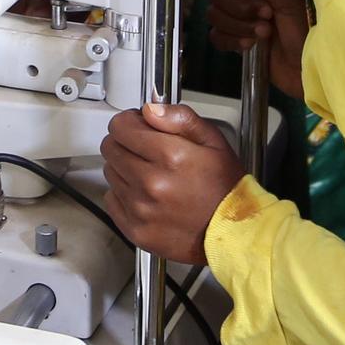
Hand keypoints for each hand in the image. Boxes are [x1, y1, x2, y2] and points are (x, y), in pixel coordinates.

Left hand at [102, 102, 245, 264]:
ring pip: (110, 173)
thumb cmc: (226, 189)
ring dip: (124, 168)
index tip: (138, 125)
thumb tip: (151, 110)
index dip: (129, 121)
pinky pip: (111, 201)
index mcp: (170, 156)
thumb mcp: (214, 141)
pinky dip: (122, 194)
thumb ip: (181, 118)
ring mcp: (141, 209)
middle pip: (110, 148)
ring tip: (151, 174)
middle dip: (124, 142)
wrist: (234, 234)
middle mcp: (151, 183)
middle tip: (144, 148)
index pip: (120, 126)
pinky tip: (145, 195)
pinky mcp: (136, 230)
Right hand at [207, 0, 308, 98]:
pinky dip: (231, 40)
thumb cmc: (305, 28)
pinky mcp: (233, 38)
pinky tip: (250, 46)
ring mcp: (238, 15)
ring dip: (239, 25)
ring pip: (214, 12)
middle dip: (238, 6)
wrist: (306, 71)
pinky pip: (215, 35)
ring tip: (264, 34)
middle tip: (266, 15)